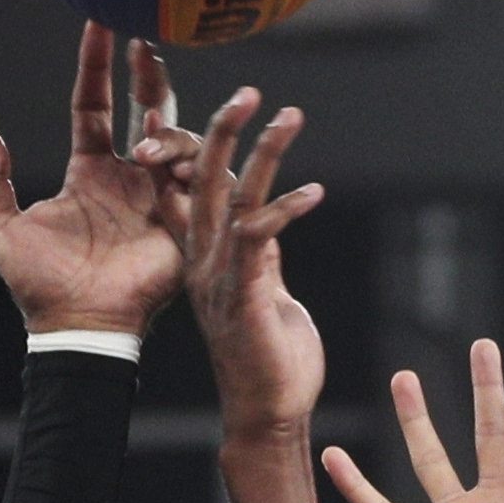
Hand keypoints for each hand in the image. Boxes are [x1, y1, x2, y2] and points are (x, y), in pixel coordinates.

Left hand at [0, 22, 190, 335]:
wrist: (79, 324)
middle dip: (148, 72)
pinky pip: (201, 179)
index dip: (96, 66)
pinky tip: (177, 164)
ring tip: (148, 154)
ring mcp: (161, 195)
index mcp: (89, 170)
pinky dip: (194, 163)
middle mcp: (129, 176)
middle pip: (145, 109)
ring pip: (177, 139)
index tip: (100, 24)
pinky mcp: (186, 219)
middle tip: (150, 34)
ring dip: (166, 133)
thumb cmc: (37, 283)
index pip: (94, 105)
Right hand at [178, 88, 327, 435]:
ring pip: (233, 198)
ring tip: (289, 115)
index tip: (218, 106)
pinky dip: (287, 210)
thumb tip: (264, 217)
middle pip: (203, 179)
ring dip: (264, 153)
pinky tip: (315, 192)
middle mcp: (206, 259)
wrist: (269, 414)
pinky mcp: (245, 296)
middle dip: (222, 128)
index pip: (188, 186)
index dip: (188, 143)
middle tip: (247, 88)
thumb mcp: (265, 290)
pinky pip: (261, 240)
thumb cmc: (272, 357)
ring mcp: (221, 276)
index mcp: (207, 255)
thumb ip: (261, 253)